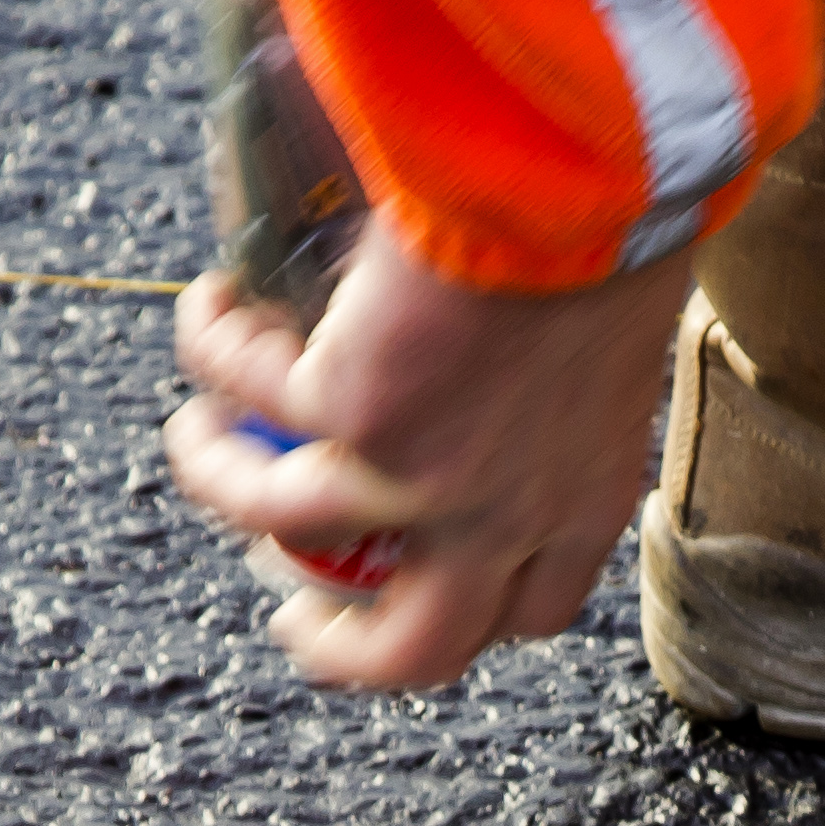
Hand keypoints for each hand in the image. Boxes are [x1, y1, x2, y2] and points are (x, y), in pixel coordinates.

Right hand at [165, 220, 700, 692]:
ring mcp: (426, 479)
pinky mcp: (355, 413)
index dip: (467, 615)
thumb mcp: (611, 335)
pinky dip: (218, 349)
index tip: (415, 590)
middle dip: (339, 652)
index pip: (531, 609)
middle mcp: (509, 515)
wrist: (595, 173)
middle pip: (414, 650)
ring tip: (199, 433)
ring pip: (282, 521)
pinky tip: (214, 308)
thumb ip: (560, 386)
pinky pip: (252, 392)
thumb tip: (500, 362)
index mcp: (584, 498)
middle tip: (291, 618)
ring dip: (222, 479)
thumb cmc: (624, 219)